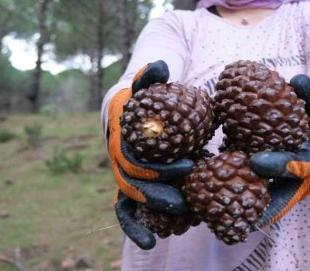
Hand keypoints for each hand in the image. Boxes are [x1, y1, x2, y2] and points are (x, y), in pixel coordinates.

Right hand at [106, 61, 193, 249]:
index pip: (138, 154)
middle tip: (187, 196)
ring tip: (180, 216)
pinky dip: (134, 228)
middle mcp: (119, 158)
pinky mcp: (131, 189)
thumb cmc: (148, 94)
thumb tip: (161, 66)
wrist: (138, 108)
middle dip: (159, 191)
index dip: (160, 163)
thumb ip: (151, 75)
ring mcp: (123, 175)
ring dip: (152, 210)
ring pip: (132, 199)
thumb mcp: (149, 82)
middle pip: (135, 182)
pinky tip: (149, 244)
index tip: (190, 163)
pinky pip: (127, 213)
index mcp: (122, 134)